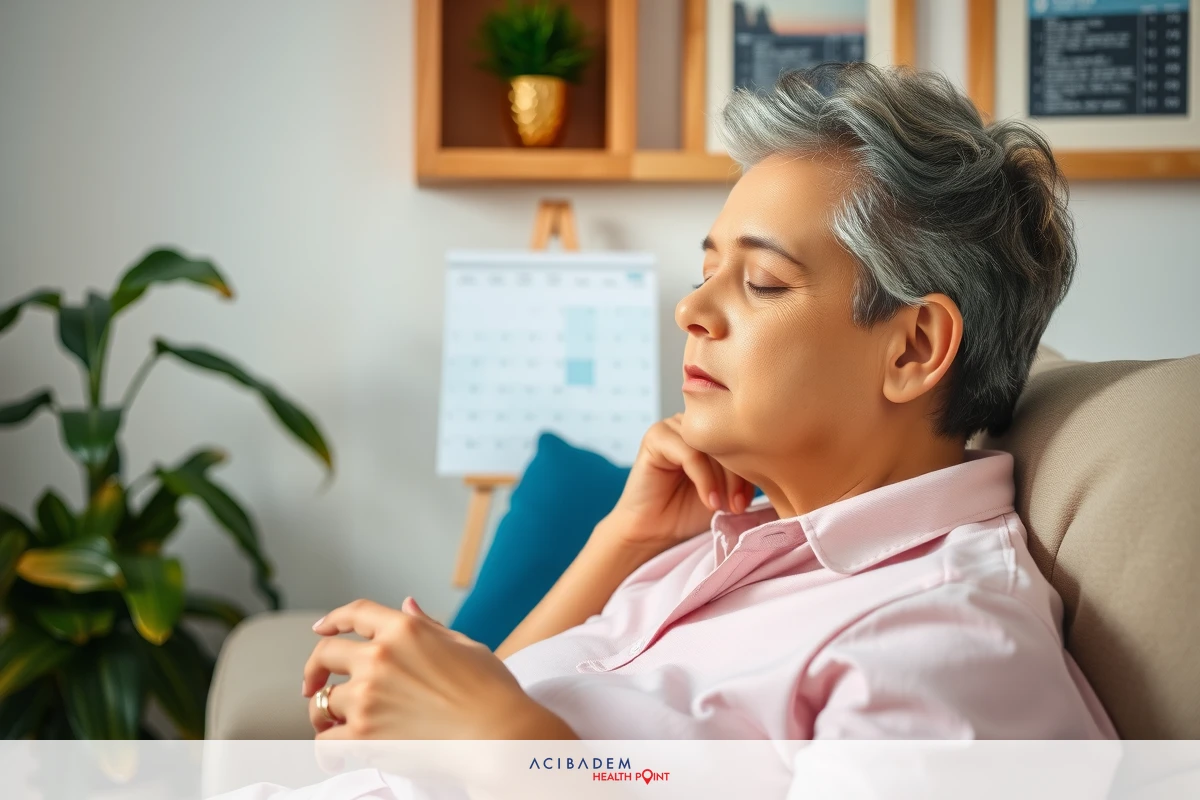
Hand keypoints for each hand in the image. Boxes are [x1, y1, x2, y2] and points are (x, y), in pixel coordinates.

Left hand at [302, 597, 576, 739]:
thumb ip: (426, 626)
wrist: (500, 734)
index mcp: (403, 630)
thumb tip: (407, 606)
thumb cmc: (492, 690)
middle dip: (316, 670)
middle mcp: (379, 657)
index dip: (333, 620)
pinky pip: (326, 742)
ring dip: (325, 714)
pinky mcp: (364, 735)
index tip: (321, 629)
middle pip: (325, 655)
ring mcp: (368, 696)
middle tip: (314, 686)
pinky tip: (336, 755)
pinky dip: (327, 750)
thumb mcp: (463, 644)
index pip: (355, 614)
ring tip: (335, 724)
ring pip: (323, 702)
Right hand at [597, 413, 754, 554]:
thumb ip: (748, 474)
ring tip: (725, 507)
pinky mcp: (656, 436)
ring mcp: (675, 426)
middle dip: (740, 475)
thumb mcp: (730, 490)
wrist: (655, 531)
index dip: (753, 467)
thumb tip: (780, 466)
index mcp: (714, 428)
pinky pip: (690, 452)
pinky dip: (704, 480)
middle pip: (730, 437)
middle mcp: (695, 422)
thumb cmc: (691, 511)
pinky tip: (709, 501)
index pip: (744, 435)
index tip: (751, 500)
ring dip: (723, 480)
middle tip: (739, 507)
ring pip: (712, 445)